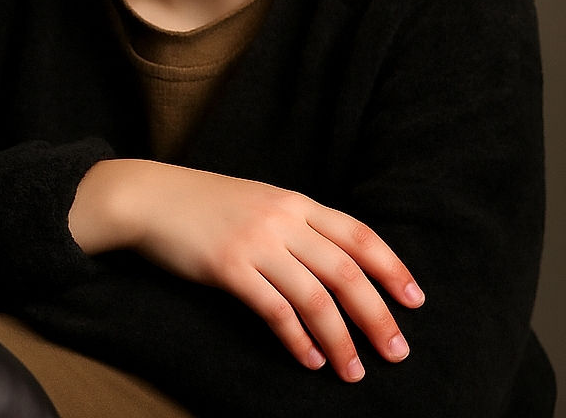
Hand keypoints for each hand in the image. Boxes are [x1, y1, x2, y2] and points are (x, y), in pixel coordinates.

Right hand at [69, 159, 423, 382]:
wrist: (151, 197)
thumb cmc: (206, 203)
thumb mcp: (259, 201)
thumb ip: (295, 224)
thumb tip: (334, 261)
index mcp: (295, 202)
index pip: (358, 234)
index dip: (391, 267)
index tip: (414, 300)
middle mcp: (282, 219)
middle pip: (345, 269)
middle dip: (377, 313)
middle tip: (397, 351)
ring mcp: (256, 242)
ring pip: (315, 296)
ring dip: (341, 337)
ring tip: (354, 370)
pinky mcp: (228, 267)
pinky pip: (275, 309)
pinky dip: (298, 338)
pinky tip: (310, 358)